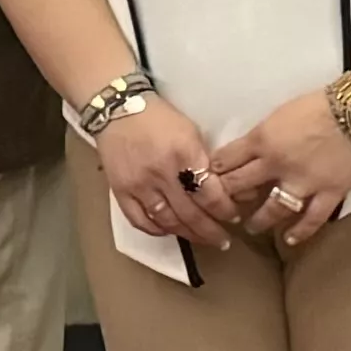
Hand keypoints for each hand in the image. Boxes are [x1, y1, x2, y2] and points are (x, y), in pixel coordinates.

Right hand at [91, 97, 240, 246]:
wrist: (116, 109)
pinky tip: (169, 231)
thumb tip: (222, 190)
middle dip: (211, 231)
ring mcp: (138, 185)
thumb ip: (204, 162)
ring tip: (201, 239)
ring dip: (188, 234)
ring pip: (167, 221)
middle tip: (223, 240)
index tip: (233, 217)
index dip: (225, 211)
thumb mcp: (191, 133)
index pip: (210, 195)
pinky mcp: (120, 190)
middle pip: (191, 214)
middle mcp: (161, 174)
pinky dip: (157, 230)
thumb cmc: (159, 118)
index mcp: (184, 155)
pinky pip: (140, 220)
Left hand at [204, 99, 350, 253]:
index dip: (214, 171)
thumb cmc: (320, 105)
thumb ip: (263, 136)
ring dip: (259, 220)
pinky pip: (312, 218)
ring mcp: (304, 182)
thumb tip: (249, 151)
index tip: (207, 180)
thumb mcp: (279, 114)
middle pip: (241, 186)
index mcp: (262, 140)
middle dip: (228, 197)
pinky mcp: (330, 192)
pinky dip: (300, 231)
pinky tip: (289, 239)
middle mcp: (277, 164)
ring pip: (273, 209)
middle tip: (224, 206)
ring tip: (252, 226)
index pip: (226, 160)